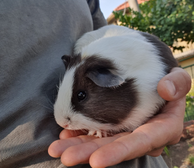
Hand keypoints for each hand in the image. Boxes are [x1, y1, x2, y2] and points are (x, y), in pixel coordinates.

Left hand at [48, 67, 190, 166]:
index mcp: (162, 127)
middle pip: (116, 147)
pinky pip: (98, 129)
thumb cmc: (168, 79)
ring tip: (57, 147)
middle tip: (65, 156)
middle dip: (90, 153)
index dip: (120, 152)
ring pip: (103, 140)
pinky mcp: (117, 122)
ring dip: (80, 144)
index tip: (96, 161)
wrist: (155, 75)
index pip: (142, 142)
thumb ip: (178, 83)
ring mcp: (128, 128)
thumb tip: (165, 90)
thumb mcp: (178, 78)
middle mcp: (143, 132)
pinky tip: (66, 133)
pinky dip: (82, 132)